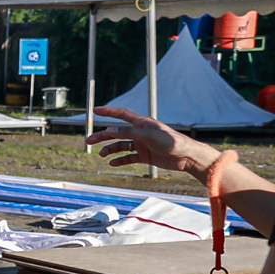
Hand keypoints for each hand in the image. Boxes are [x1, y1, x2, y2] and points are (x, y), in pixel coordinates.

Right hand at [86, 106, 215, 175]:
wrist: (186, 157)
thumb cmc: (171, 142)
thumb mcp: (148, 136)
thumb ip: (128, 133)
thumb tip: (109, 130)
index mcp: (141, 124)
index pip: (122, 115)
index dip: (109, 112)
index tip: (96, 110)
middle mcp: (140, 133)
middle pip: (116, 133)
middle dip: (102, 136)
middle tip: (88, 141)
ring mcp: (142, 145)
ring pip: (121, 146)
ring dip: (110, 149)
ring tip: (101, 155)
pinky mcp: (145, 156)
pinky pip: (128, 157)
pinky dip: (120, 160)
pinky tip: (112, 163)